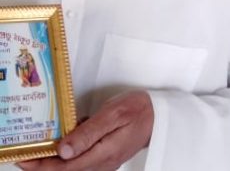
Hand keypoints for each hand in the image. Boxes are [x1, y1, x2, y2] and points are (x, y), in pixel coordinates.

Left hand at [18, 90, 153, 170]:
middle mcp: (101, 163)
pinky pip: (81, 160)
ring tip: (39, 147)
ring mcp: (104, 161)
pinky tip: (63, 141)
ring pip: (72, 167)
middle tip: (25, 154)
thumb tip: (64, 150)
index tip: (25, 158)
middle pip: (65, 170)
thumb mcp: (113, 114)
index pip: (64, 166)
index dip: (41, 165)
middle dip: (43, 164)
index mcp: (102, 154)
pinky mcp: (105, 155)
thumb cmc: (138, 109)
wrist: (160, 114)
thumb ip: (89, 132)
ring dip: (54, 160)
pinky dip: (67, 154)